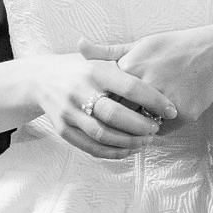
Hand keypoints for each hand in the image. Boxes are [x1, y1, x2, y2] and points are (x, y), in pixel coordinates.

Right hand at [31, 53, 178, 158]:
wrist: (42, 79)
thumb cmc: (81, 69)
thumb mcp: (99, 59)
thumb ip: (126, 64)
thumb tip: (159, 71)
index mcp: (94, 70)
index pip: (130, 87)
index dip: (154, 100)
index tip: (171, 109)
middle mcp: (79, 91)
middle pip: (115, 115)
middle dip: (141, 126)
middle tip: (156, 128)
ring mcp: (69, 113)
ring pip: (104, 135)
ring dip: (129, 142)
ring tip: (146, 141)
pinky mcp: (64, 130)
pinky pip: (92, 147)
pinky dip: (114, 152)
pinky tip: (129, 149)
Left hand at [79, 26, 212, 124]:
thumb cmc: (172, 49)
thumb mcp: (140, 45)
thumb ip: (107, 52)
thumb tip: (78, 45)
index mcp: (131, 67)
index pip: (105, 97)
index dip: (104, 104)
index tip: (106, 105)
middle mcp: (147, 84)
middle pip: (121, 115)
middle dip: (119, 120)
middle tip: (122, 120)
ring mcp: (166, 101)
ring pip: (142, 126)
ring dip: (138, 128)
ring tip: (140, 121)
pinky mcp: (184, 113)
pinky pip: (163, 131)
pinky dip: (160, 129)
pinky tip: (161, 119)